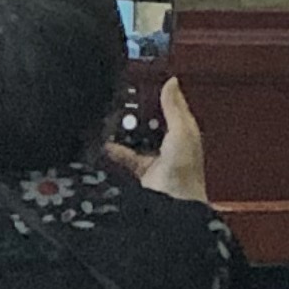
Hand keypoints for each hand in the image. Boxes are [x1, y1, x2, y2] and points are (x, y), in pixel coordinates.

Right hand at [117, 77, 208, 204]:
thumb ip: (174, 108)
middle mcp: (170, 144)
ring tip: (110, 118)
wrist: (174, 207)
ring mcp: (155, 158)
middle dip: (136, 112)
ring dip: (124, 130)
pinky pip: (124, 157)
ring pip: (136, 137)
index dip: (158, 93)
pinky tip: (103, 144)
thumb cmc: (185, 174)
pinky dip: (113, 151)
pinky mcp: (140, 173)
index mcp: (185, 131)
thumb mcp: (181, 132)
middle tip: (121, 99)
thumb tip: (171, 81)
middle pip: (150, 120)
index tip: (142, 80)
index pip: (171, 105)